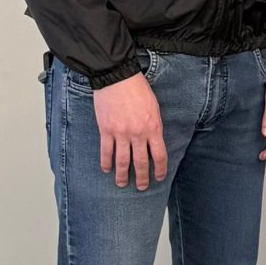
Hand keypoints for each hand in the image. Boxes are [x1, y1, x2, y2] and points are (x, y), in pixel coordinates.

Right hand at [94, 72, 166, 189]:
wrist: (117, 77)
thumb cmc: (137, 89)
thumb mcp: (154, 107)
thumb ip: (154, 126)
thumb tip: (153, 141)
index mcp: (153, 128)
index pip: (159, 155)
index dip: (160, 169)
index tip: (158, 177)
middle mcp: (138, 134)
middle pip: (140, 162)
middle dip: (142, 178)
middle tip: (141, 187)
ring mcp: (120, 133)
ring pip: (122, 161)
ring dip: (122, 175)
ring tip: (122, 184)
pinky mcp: (106, 130)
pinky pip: (106, 151)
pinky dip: (106, 162)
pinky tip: (106, 169)